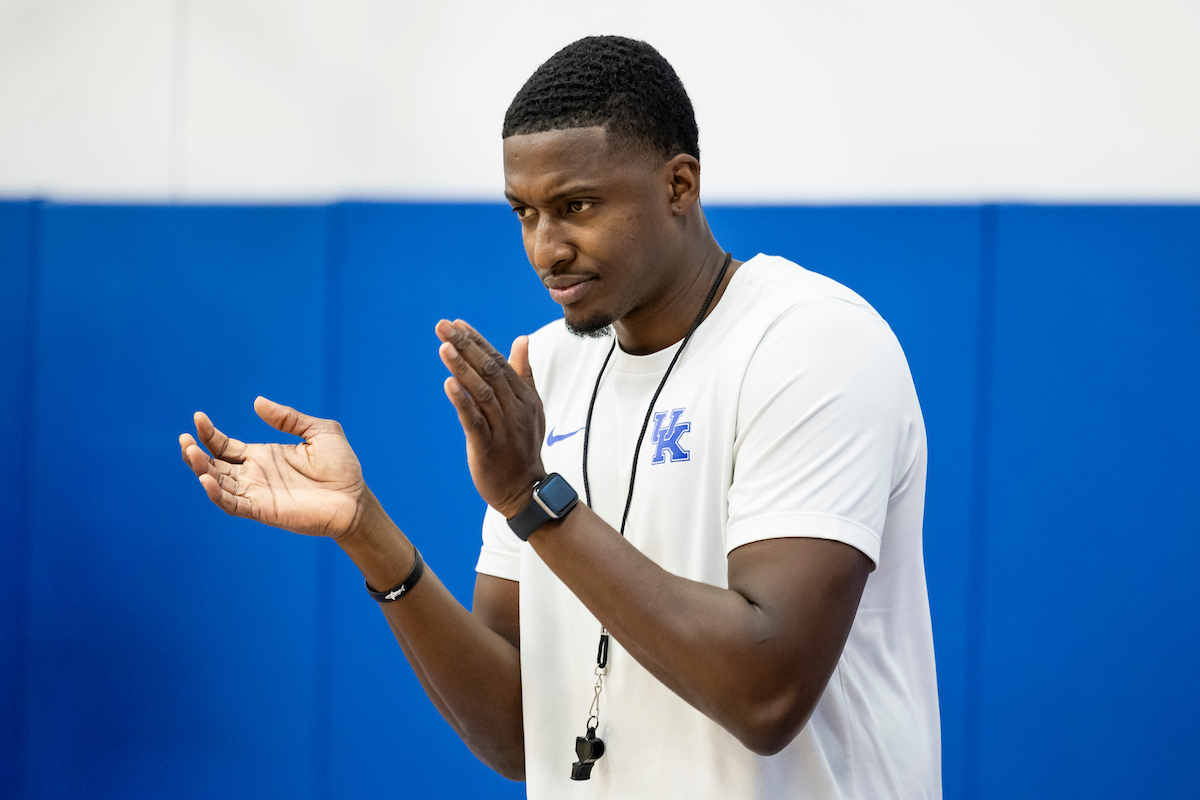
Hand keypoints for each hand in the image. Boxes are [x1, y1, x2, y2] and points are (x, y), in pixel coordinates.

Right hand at [180, 397, 367, 539]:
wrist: (356, 498)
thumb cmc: (342, 466)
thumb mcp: (319, 431)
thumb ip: (288, 418)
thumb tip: (257, 402)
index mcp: (263, 456)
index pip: (225, 445)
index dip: (209, 434)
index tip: (198, 418)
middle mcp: (255, 475)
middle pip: (214, 464)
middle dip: (195, 452)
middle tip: (184, 438)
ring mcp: (257, 493)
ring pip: (217, 483)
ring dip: (200, 469)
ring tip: (190, 453)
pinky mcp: (263, 510)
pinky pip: (232, 504)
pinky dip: (216, 494)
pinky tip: (206, 479)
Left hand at [436, 320, 545, 517]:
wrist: (526, 491)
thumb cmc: (524, 447)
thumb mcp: (531, 407)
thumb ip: (524, 373)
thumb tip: (521, 339)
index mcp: (523, 397)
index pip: (499, 361)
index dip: (477, 341)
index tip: (457, 323)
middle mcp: (515, 409)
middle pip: (489, 371)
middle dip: (465, 346)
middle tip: (443, 325)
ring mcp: (504, 429)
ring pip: (482, 393)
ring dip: (462, 368)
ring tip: (444, 347)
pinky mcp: (489, 448)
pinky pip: (475, 422)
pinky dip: (462, 402)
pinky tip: (449, 384)